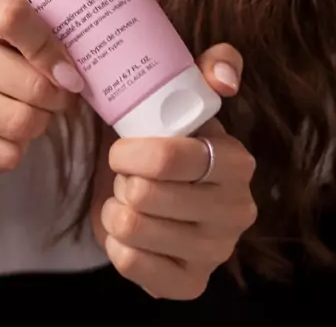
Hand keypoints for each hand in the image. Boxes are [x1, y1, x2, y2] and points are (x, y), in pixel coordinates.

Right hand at [0, 0, 176, 176]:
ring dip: (39, 123)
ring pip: (17, 122)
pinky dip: (16, 150)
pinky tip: (9, 133)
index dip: (53, 46)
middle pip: (25, 82)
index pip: (13, 15)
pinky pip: (0, 155)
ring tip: (34, 111)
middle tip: (60, 94)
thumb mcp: (29, 20)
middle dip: (56, 97)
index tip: (74, 70)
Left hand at [100, 45, 256, 299]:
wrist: (149, 188)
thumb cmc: (160, 140)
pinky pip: (129, 262)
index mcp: (235, 162)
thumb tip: (224, 78)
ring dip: (115, 207)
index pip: (169, 158)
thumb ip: (210, 68)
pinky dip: (114, 241)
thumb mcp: (181, 98)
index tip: (121, 147)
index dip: (131, 152)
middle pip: (145, 194)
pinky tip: (128, 229)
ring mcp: (215, 252)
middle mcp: (236, 211)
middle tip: (127, 174)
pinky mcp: (189, 284)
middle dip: (122, 179)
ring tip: (127, 198)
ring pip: (132, 227)